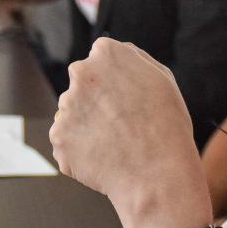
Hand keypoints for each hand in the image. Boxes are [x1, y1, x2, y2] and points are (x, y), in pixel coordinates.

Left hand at [49, 38, 210, 227]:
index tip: (124, 101)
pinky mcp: (58, 136)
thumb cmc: (167, 127)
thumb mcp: (162, 78)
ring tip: (116, 145)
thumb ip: (132, 59)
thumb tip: (111, 53)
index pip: (99, 61)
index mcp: (107, 53)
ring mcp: (67, 106)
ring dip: (87, 128)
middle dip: (95, 103)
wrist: (157, 174)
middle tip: (120, 126)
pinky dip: (81, 152)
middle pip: (82, 87)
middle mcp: (81, 74)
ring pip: (73, 116)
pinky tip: (105, 158)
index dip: (113, 83)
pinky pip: (67, 143)